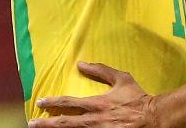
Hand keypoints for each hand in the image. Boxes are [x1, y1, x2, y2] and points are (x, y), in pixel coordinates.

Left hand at [28, 62, 155, 127]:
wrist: (153, 117)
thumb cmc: (138, 97)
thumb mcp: (121, 79)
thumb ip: (101, 70)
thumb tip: (82, 63)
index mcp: (97, 103)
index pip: (68, 102)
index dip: (52, 101)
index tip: (40, 102)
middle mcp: (94, 120)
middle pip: (64, 123)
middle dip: (46, 124)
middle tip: (32, 123)